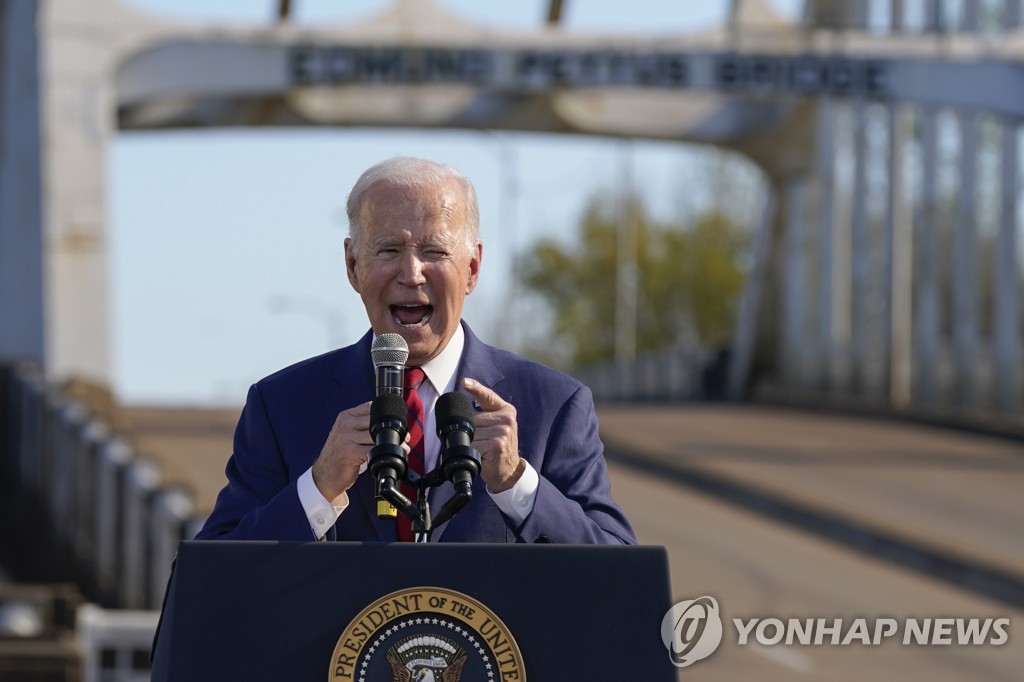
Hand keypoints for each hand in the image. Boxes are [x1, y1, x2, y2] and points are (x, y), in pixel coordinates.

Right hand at [311, 401, 407, 500]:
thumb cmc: (339, 456)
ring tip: (401, 448)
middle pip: (375, 421)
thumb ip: (361, 426)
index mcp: (345, 417)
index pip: (370, 407)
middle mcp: (344, 425)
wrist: (324, 476)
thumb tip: (388, 423)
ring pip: (376, 436)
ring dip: (392, 442)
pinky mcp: (350, 453)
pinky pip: (372, 450)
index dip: (386, 415)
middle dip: (392, 430)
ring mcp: (346, 438)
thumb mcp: (346, 434)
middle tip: (404, 437)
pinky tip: (389, 456)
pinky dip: (384, 454)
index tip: (398, 422)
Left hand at [461, 378, 524, 492]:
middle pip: (473, 419)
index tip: (464, 382)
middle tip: (481, 442)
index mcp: (506, 410)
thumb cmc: (497, 448)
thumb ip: (484, 415)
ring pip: (472, 433)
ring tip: (483, 450)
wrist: (508, 471)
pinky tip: (482, 456)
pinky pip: (473, 445)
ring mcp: (503, 432)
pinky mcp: (497, 444)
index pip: (487, 396)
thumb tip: (462, 411)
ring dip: (471, 443)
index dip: (475, 388)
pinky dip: (472, 452)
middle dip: (470, 431)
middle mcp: (507, 419)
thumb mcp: (495, 427)